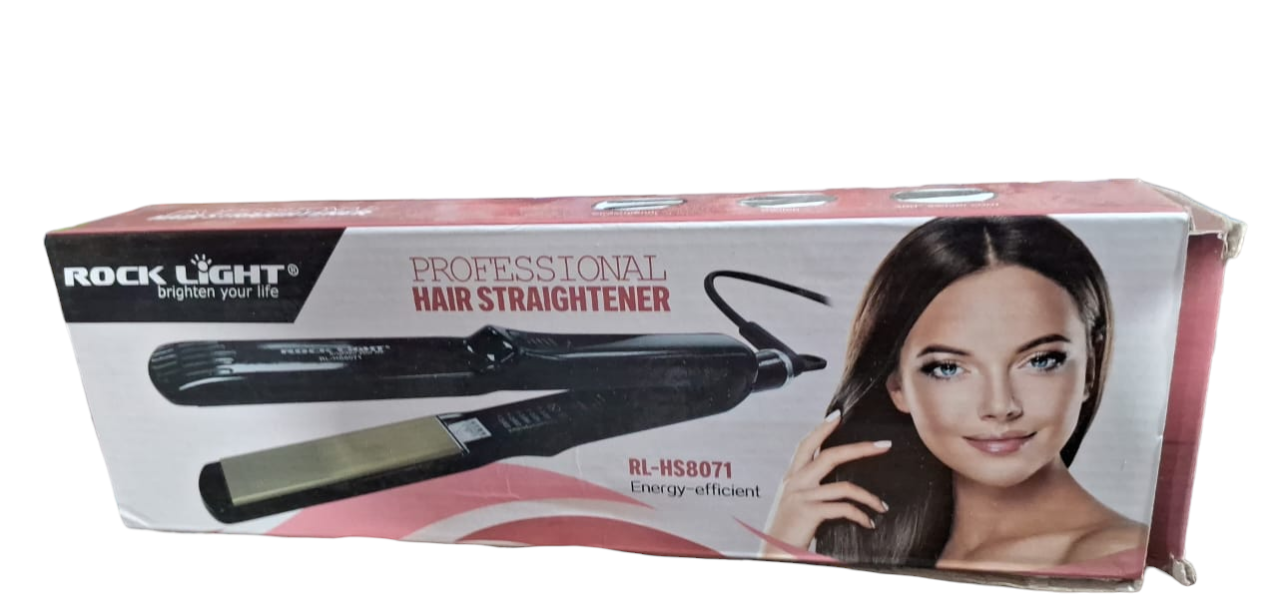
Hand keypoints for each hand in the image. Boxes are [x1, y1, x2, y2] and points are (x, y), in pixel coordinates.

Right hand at [760, 409, 891, 558]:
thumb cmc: (786, 531)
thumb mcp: (792, 503)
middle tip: (883, 444)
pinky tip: (869, 523)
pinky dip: (860, 515)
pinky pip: (843, 508)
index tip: (838, 415)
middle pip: (831, 455)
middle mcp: (795, 482)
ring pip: (844, 486)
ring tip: (882, 505)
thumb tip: (831, 479)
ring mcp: (802, 496)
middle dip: (861, 448)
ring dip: (869, 496)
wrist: (773, 555)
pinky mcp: (809, 512)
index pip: (807, 444)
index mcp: (791, 477)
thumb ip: (807, 488)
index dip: (822, 428)